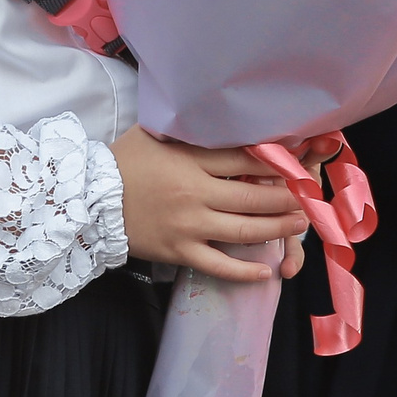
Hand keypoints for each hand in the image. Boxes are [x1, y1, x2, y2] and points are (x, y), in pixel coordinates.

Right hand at [115, 129, 305, 280]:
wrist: (88, 200)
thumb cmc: (124, 162)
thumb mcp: (157, 136)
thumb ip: (192, 134)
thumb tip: (226, 124)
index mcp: (191, 162)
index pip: (245, 161)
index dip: (276, 163)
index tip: (297, 164)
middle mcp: (195, 194)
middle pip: (253, 197)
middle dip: (286, 198)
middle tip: (309, 197)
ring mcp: (188, 226)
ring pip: (244, 231)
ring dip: (277, 228)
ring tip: (298, 224)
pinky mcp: (179, 251)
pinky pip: (218, 265)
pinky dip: (243, 271)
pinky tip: (265, 272)